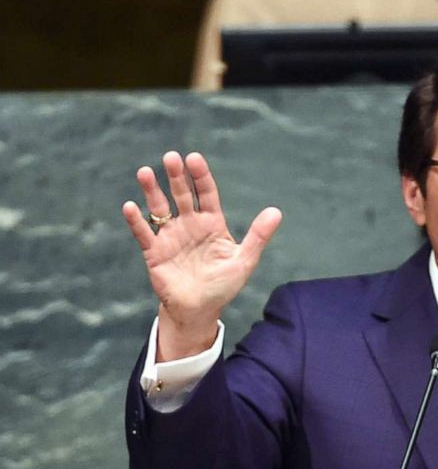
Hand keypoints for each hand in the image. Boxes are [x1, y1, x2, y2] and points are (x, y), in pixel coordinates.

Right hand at [121, 151, 281, 360]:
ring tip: (144, 173)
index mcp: (212, 224)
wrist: (200, 310)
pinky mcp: (155, 252)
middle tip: (171, 157)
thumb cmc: (223, 285)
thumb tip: (276, 212)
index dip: (200, 176)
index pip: (206, 194)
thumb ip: (258, 236)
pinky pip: (144, 233)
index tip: (194, 158)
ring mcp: (171, 237)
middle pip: (182, 195)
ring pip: (159, 209)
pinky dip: (136, 221)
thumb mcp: (244, 261)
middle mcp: (189, 225)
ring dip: (152, 192)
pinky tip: (130, 207)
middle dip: (176, 177)